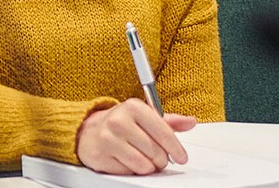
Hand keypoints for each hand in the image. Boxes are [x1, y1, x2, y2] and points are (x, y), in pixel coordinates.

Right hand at [76, 99, 196, 174]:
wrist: (87, 131)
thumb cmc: (120, 123)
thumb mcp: (144, 116)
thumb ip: (168, 120)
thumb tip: (190, 122)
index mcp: (134, 107)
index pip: (163, 132)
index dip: (176, 148)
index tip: (182, 157)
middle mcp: (120, 121)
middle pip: (155, 152)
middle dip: (162, 160)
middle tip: (159, 159)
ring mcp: (108, 139)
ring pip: (143, 165)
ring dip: (149, 167)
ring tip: (144, 159)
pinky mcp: (101, 156)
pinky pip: (128, 172)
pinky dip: (133, 170)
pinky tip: (129, 161)